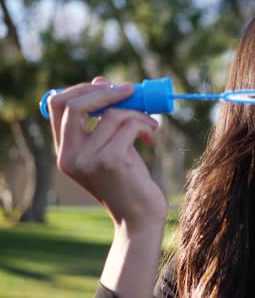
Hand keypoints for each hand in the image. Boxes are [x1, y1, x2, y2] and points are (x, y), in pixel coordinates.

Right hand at [47, 76, 168, 229]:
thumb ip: (103, 121)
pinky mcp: (110, 161)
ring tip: (150, 127)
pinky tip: (152, 139)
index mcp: (66, 152)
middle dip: (105, 91)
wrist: (140, 219)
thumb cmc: (129, 182)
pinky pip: (129, 125)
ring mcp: (89, 159)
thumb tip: (101, 80)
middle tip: (131, 90)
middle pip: (74, 104)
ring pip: (112, 113)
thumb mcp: (111, 148)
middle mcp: (70, 156)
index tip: (108, 86)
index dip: (82, 89)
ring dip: (138, 113)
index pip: (57, 106)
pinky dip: (145, 126)